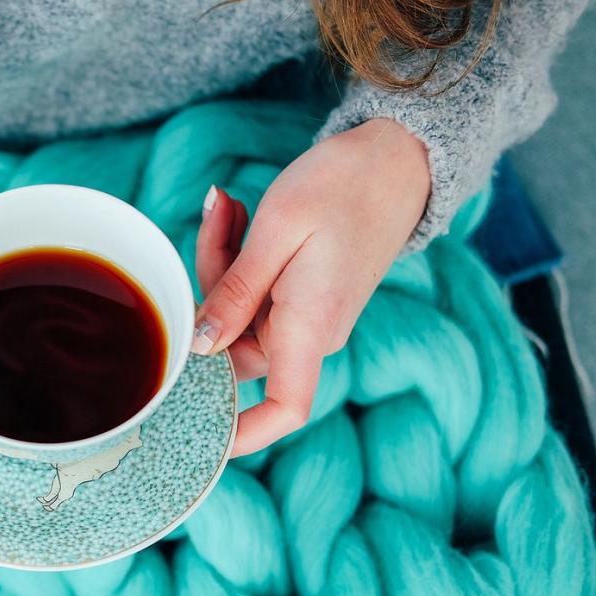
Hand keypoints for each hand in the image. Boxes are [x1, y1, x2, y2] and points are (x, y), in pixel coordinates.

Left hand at [193, 118, 430, 456]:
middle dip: (207, 288)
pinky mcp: (301, 296)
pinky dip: (234, 258)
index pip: (285, 409)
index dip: (242, 434)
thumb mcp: (278, 230)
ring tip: (229, 204)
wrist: (397, 156)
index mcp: (310, 326)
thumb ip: (235, 292)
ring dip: (219, 261)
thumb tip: (200, 346)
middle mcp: (310, 332)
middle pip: (232, 347)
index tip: (197, 440)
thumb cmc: (344, 184)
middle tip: (220, 217)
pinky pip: (250, 293)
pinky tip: (235, 210)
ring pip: (233, 313)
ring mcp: (306, 316)